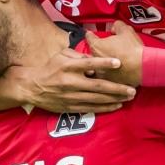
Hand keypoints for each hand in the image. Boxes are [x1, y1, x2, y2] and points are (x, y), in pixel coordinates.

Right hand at [10, 48, 135, 112]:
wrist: (32, 87)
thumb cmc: (49, 68)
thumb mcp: (61, 55)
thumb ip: (78, 55)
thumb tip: (95, 59)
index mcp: (68, 66)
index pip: (88, 64)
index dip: (104, 63)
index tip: (118, 62)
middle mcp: (70, 82)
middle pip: (98, 85)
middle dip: (117, 88)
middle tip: (132, 89)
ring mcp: (71, 96)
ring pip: (97, 99)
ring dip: (115, 99)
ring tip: (128, 97)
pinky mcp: (70, 107)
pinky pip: (91, 108)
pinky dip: (105, 108)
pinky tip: (116, 106)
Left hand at [84, 21, 143, 86]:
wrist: (142, 67)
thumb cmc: (133, 50)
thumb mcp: (126, 31)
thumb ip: (117, 26)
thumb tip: (114, 28)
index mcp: (96, 46)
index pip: (88, 37)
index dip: (91, 34)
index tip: (91, 34)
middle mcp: (95, 60)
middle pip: (90, 53)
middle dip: (96, 50)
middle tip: (103, 49)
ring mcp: (99, 73)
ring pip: (95, 67)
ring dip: (99, 64)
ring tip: (108, 62)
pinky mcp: (106, 83)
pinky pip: (103, 77)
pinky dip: (107, 75)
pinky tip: (113, 73)